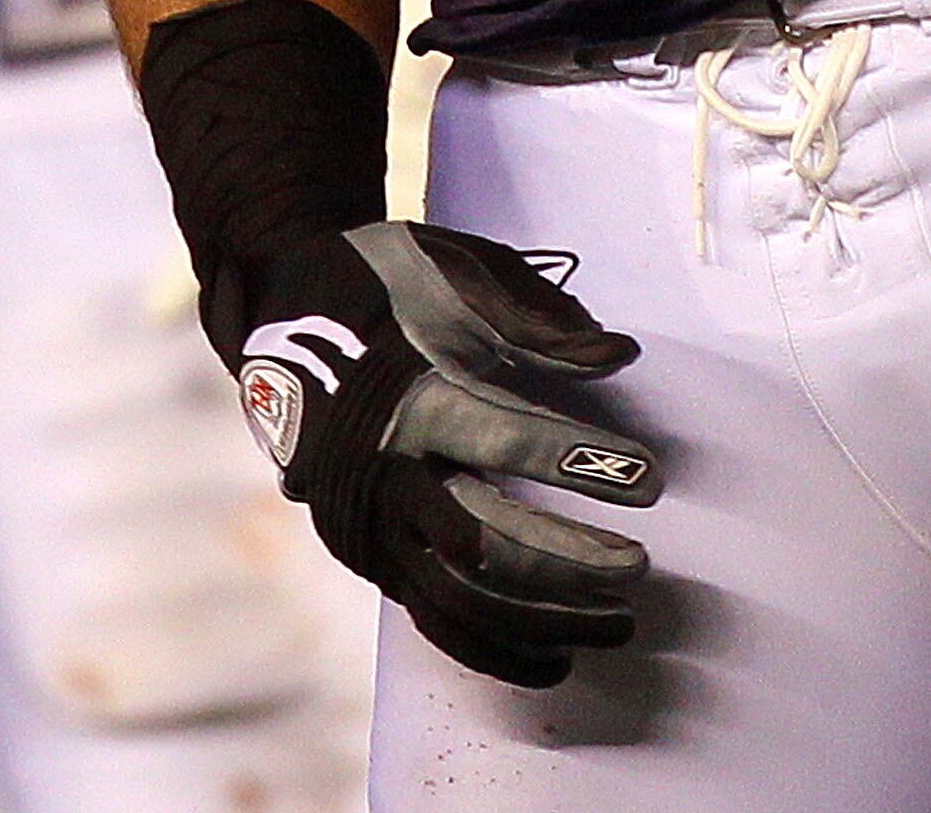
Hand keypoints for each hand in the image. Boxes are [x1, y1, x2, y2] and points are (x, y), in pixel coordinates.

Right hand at [221, 219, 657, 685]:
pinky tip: (556, 659)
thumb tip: (621, 356)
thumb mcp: (455, 270)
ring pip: (464, 601)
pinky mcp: (371, 556)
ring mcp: (373, 525)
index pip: (507, 442)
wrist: (278, 310)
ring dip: (546, 620)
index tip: (652, 480)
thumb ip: (539, 319)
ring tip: (619, 621)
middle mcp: (388, 473)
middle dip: (573, 562)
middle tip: (640, 567)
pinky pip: (434, 622)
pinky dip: (496, 650)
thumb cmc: (381, 284)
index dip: (583, 464)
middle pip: (489, 541)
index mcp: (411, 397)